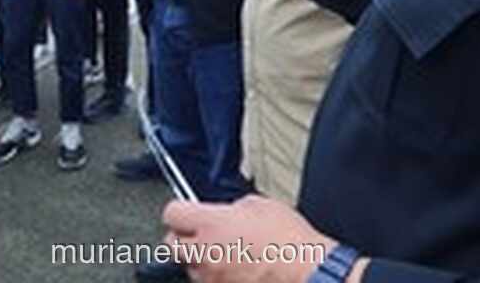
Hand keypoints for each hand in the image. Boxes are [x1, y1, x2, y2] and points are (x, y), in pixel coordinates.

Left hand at [163, 195, 339, 282]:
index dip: (180, 210)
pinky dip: (216, 275)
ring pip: (190, 267)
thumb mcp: (259, 204)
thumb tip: (223, 212)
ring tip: (226, 253)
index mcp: (211, 223)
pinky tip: (235, 268)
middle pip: (171, 244)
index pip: (172, 213)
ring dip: (201, 259)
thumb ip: (230, 207)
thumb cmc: (289, 239)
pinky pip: (208, 282)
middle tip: (200, 233)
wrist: (308, 271)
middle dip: (183, 237)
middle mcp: (205, 253)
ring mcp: (211, 278)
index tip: (187, 210)